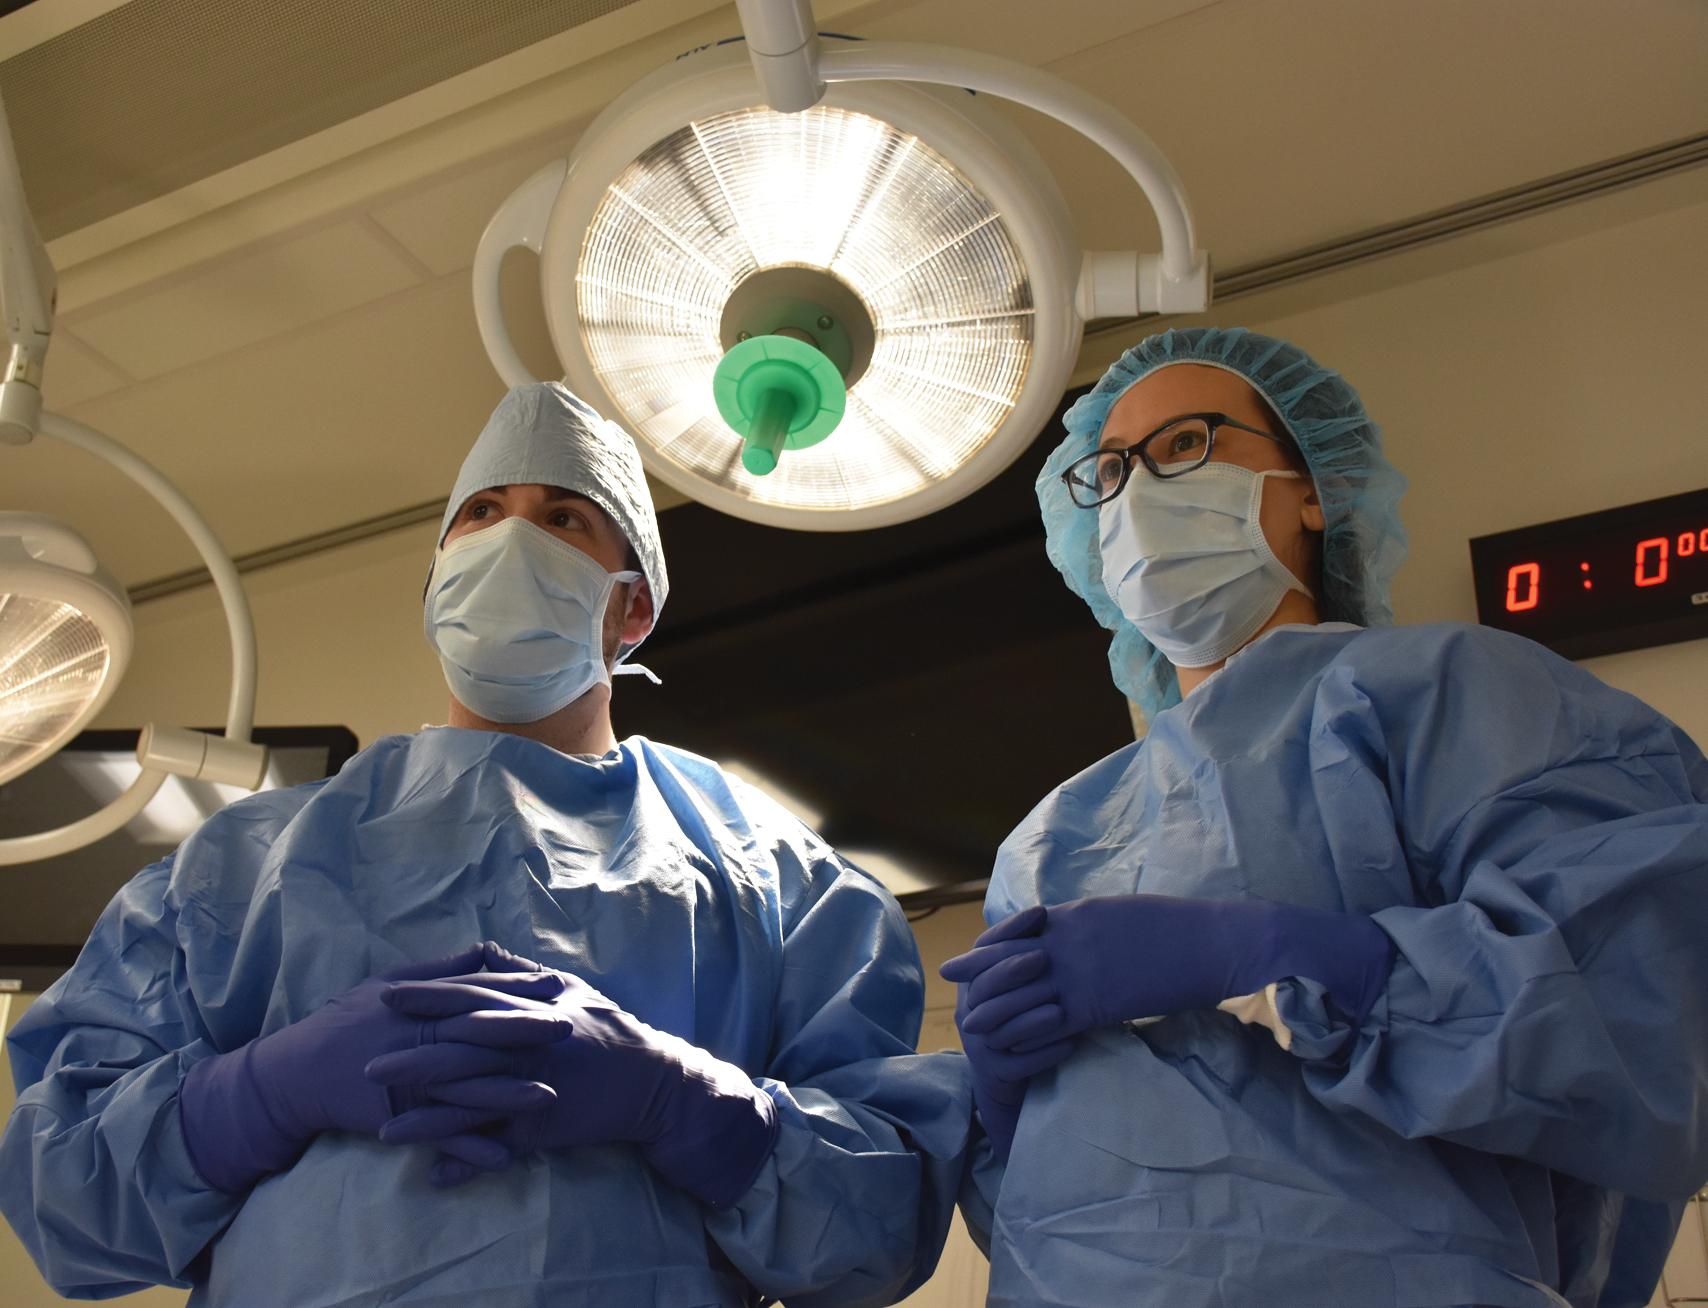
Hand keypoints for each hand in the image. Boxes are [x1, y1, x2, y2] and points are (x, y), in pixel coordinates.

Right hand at [179, 944, 570, 1193]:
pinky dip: (469, 1148)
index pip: (473, 992)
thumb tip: (484, 949)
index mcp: (416, 1004)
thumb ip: (440, 971)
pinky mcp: (395, 1117)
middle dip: (523, 1032)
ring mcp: (406, 1081)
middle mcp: (413, 1039)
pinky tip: (504, 1157)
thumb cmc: (345, 1022)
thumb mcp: (388, 983)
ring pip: (464, 1089)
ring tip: (550, 1098)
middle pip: (476, 1035)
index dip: (515, 987)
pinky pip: (438, 1136)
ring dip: (507, 1096)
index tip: (555, 981)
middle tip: (568, 1029)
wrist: (293, 1074)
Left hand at [368, 943, 777, 1206]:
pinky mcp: (545, 1128)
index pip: (471, 999)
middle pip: (461, 1053)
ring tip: (383, 1132)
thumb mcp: (568, 988)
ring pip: (472, 1105)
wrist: (650, 1081)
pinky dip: (468, 1164)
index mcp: (531, 1010)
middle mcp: (529, 1047)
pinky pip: (498, 1148)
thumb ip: (521, 972)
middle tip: (366, 1066)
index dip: (428, 998)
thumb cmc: (606, 1030)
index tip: (387, 997)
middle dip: (412, 1060)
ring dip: (426, 1121)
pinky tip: (433, 1176)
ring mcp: (535, 1089)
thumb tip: (482, 950)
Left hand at [942, 895, 1392, 1052]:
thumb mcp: (1124, 915)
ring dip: (995, 1008)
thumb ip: (1094, 925)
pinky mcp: (1098, 1003)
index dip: (991, 943)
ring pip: (1021, 992)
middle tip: (952, 983)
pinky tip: (1011, 1047)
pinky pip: (1051, 1022)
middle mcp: (1069, 941)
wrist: (1216, 940)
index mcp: (1077, 915)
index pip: (1019, 928)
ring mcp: (1081, 972)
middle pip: (1009, 957)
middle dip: (979, 973)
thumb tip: (1079, 928)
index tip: (969, 953)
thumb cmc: (1181, 928)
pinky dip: (1028, 1035)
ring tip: (972, 1024)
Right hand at [948, 912, 1073, 1162]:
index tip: (1042, 913)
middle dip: (1013, 971)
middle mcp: (970, 1008)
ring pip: (1000, 1028)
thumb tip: (1050, 910)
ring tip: (1060, 1012)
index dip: (1010, 929)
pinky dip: (1044, 1054)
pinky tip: (1071, 1044)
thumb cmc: (1022, 1014)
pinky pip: (1017, 1064)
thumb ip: (1028, 950)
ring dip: (1031, 1019)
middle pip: (984, 986)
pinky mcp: (995, 1071)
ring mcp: (980, 1042)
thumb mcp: (1022, 980)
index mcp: (975, 980)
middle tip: (1044, 958)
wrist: (1009, 1072)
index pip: (984, 947)